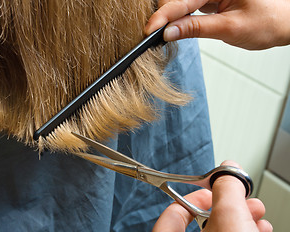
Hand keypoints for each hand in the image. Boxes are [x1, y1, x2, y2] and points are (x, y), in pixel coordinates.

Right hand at [145, 0, 289, 49]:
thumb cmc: (269, 22)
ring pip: (183, 3)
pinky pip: (191, 7)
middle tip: (156, 34)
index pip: (182, 2)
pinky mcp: (213, 0)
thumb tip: (170, 32)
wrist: (286, 22)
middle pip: (179, 0)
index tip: (150, 30)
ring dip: (172, 18)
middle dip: (165, 16)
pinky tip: (178, 27)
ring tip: (163, 32)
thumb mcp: (230, 28)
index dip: (163, 17)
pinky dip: (182, 18)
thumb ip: (196, 29)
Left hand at [151, 161, 272, 231]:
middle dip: (226, 205)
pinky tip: (260, 231)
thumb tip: (228, 170)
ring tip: (256, 213)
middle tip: (241, 197)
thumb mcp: (229, 217)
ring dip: (241, 219)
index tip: (210, 189)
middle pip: (200, 224)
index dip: (194, 195)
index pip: (171, 213)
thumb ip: (225, 188)